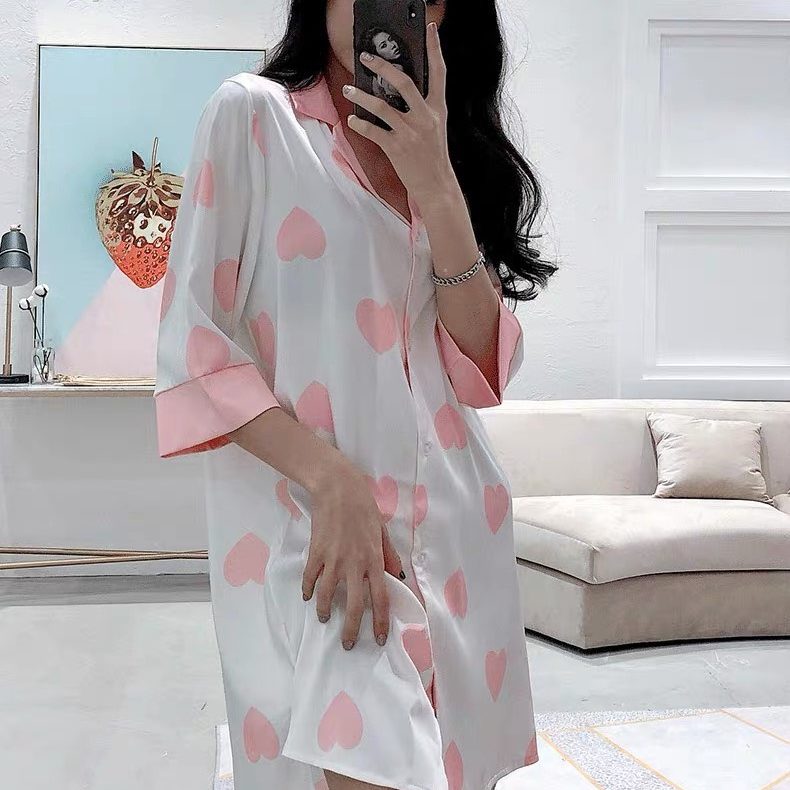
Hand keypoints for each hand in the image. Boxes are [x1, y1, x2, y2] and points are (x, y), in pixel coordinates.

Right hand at [301, 462, 405, 649]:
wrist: (337, 489)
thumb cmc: (363, 507)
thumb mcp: (382, 531)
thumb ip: (389, 555)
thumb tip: (398, 576)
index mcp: (374, 559)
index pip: (380, 598)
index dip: (379, 622)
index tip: (378, 639)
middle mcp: (354, 564)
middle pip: (353, 605)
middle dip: (350, 630)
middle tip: (347, 644)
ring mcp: (333, 559)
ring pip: (327, 595)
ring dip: (325, 611)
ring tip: (325, 619)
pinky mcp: (315, 552)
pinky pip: (310, 578)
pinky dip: (307, 590)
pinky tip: (307, 596)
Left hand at [343, 21, 454, 210]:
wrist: (437, 186)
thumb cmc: (433, 157)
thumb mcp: (435, 128)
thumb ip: (423, 109)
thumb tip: (401, 92)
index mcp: (437, 110)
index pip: (440, 73)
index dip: (435, 49)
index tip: (430, 30)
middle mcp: (425, 118)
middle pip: (403, 82)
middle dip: (382, 67)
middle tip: (366, 58)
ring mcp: (410, 133)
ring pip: (382, 106)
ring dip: (361, 96)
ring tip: (349, 89)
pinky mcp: (397, 148)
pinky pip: (373, 131)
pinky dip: (360, 124)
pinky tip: (352, 120)